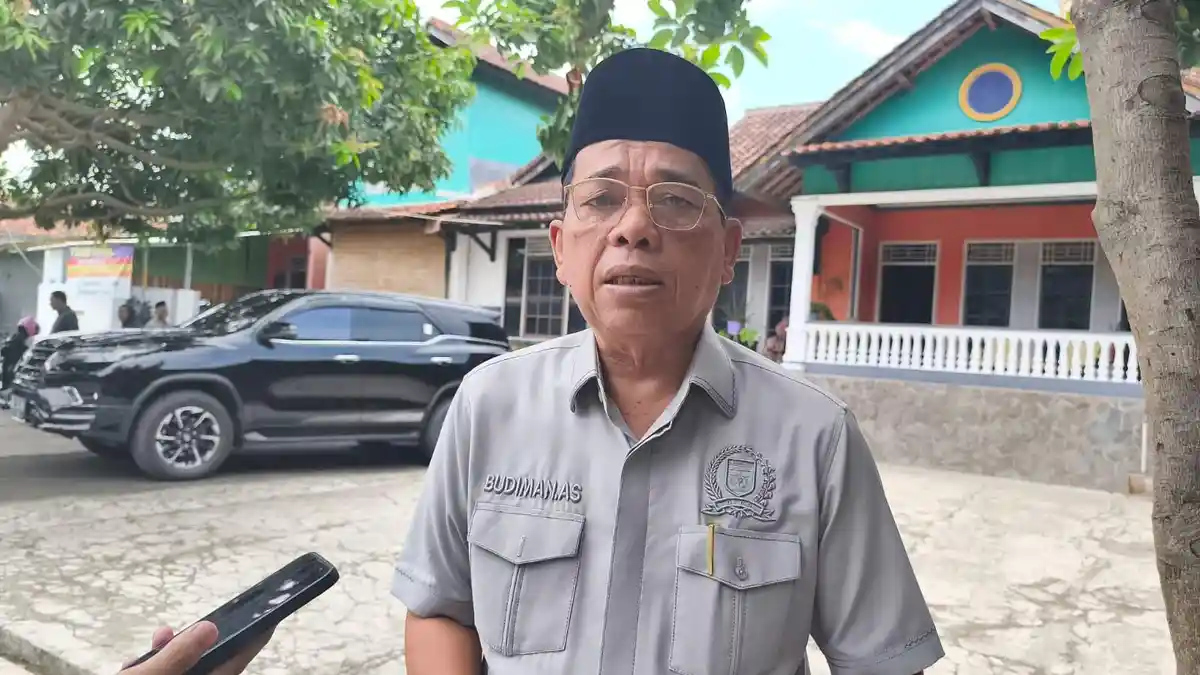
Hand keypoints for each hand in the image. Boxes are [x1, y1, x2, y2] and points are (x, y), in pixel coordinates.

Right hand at [119, 622, 272, 674]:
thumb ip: (177, 656)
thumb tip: (209, 630)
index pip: (234, 665)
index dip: (252, 641)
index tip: (268, 620)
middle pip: (208, 668)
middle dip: (196, 643)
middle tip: (188, 626)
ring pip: (181, 672)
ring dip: (170, 653)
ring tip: (159, 637)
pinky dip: (151, 668)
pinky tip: (132, 663)